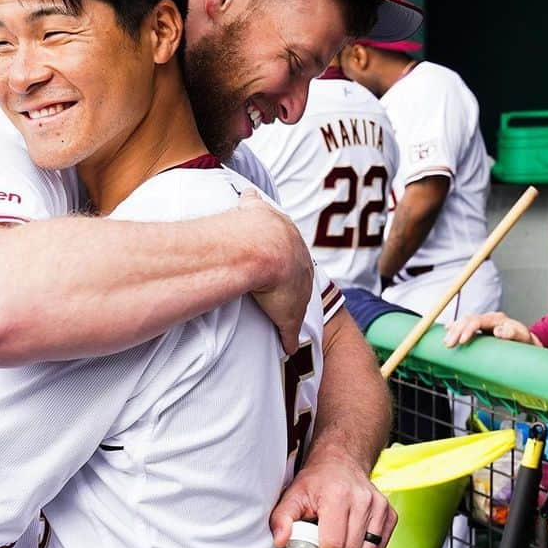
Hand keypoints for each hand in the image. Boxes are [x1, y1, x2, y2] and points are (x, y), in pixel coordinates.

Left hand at [242, 190, 313, 353]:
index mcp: (303, 266)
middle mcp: (294, 242)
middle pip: (289, 247)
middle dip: (282, 253)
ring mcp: (276, 223)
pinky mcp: (256, 209)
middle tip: (270, 260)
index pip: (301, 271)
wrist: (266, 254)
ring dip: (266, 230)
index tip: (283, 281)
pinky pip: (254, 200)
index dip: (292, 276)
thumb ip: (289, 331)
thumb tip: (291, 350)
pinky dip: (249, 199)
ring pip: (274, 226)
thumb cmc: (278, 286)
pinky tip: (244, 196)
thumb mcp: (288, 316)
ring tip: (254, 237)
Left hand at [270, 452, 396, 547]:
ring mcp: (379, 506)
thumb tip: (280, 542)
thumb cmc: (316, 481)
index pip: (333, 543)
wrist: (340, 462)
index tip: (314, 547)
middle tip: (324, 547)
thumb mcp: (292, 496)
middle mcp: (362, 500)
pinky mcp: (389, 513)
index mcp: (337, 496)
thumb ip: (281, 519)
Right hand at [444, 310, 541, 347]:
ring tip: (446, 342)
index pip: (477, 321)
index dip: (467, 330)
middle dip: (456, 331)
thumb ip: (511, 333)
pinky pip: (465, 323)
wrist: (526, 340)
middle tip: (449, 344)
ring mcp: (484, 321)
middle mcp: (488, 318)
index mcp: (496, 319)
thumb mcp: (521, 337)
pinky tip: (448, 329)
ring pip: (464, 321)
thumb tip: (498, 331)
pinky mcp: (480, 326)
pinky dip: (455, 326)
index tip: (461, 341)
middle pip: (467, 320)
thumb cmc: (524, 340)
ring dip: (453, 330)